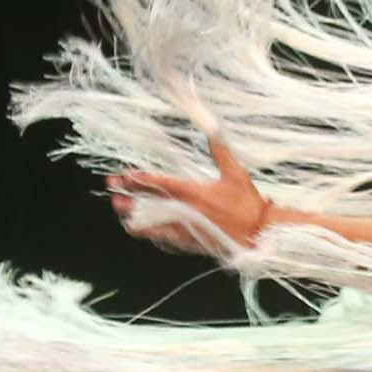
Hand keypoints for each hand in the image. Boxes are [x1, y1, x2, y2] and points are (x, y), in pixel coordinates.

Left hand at [106, 135, 269, 255]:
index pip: (159, 184)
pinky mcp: (191, 243)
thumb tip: (213, 129)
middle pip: (150, 204)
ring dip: (136, 218)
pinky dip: (154, 235)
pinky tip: (147, 232)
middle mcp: (185, 211)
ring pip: (153, 225)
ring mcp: (186, 229)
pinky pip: (166, 239)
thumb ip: (221, 152)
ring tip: (122, 214)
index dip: (140, 179)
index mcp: (194, 193)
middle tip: (112, 191)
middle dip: (129, 197)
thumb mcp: (236, 174)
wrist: (259, 234)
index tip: (124, 174)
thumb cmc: (248, 204)